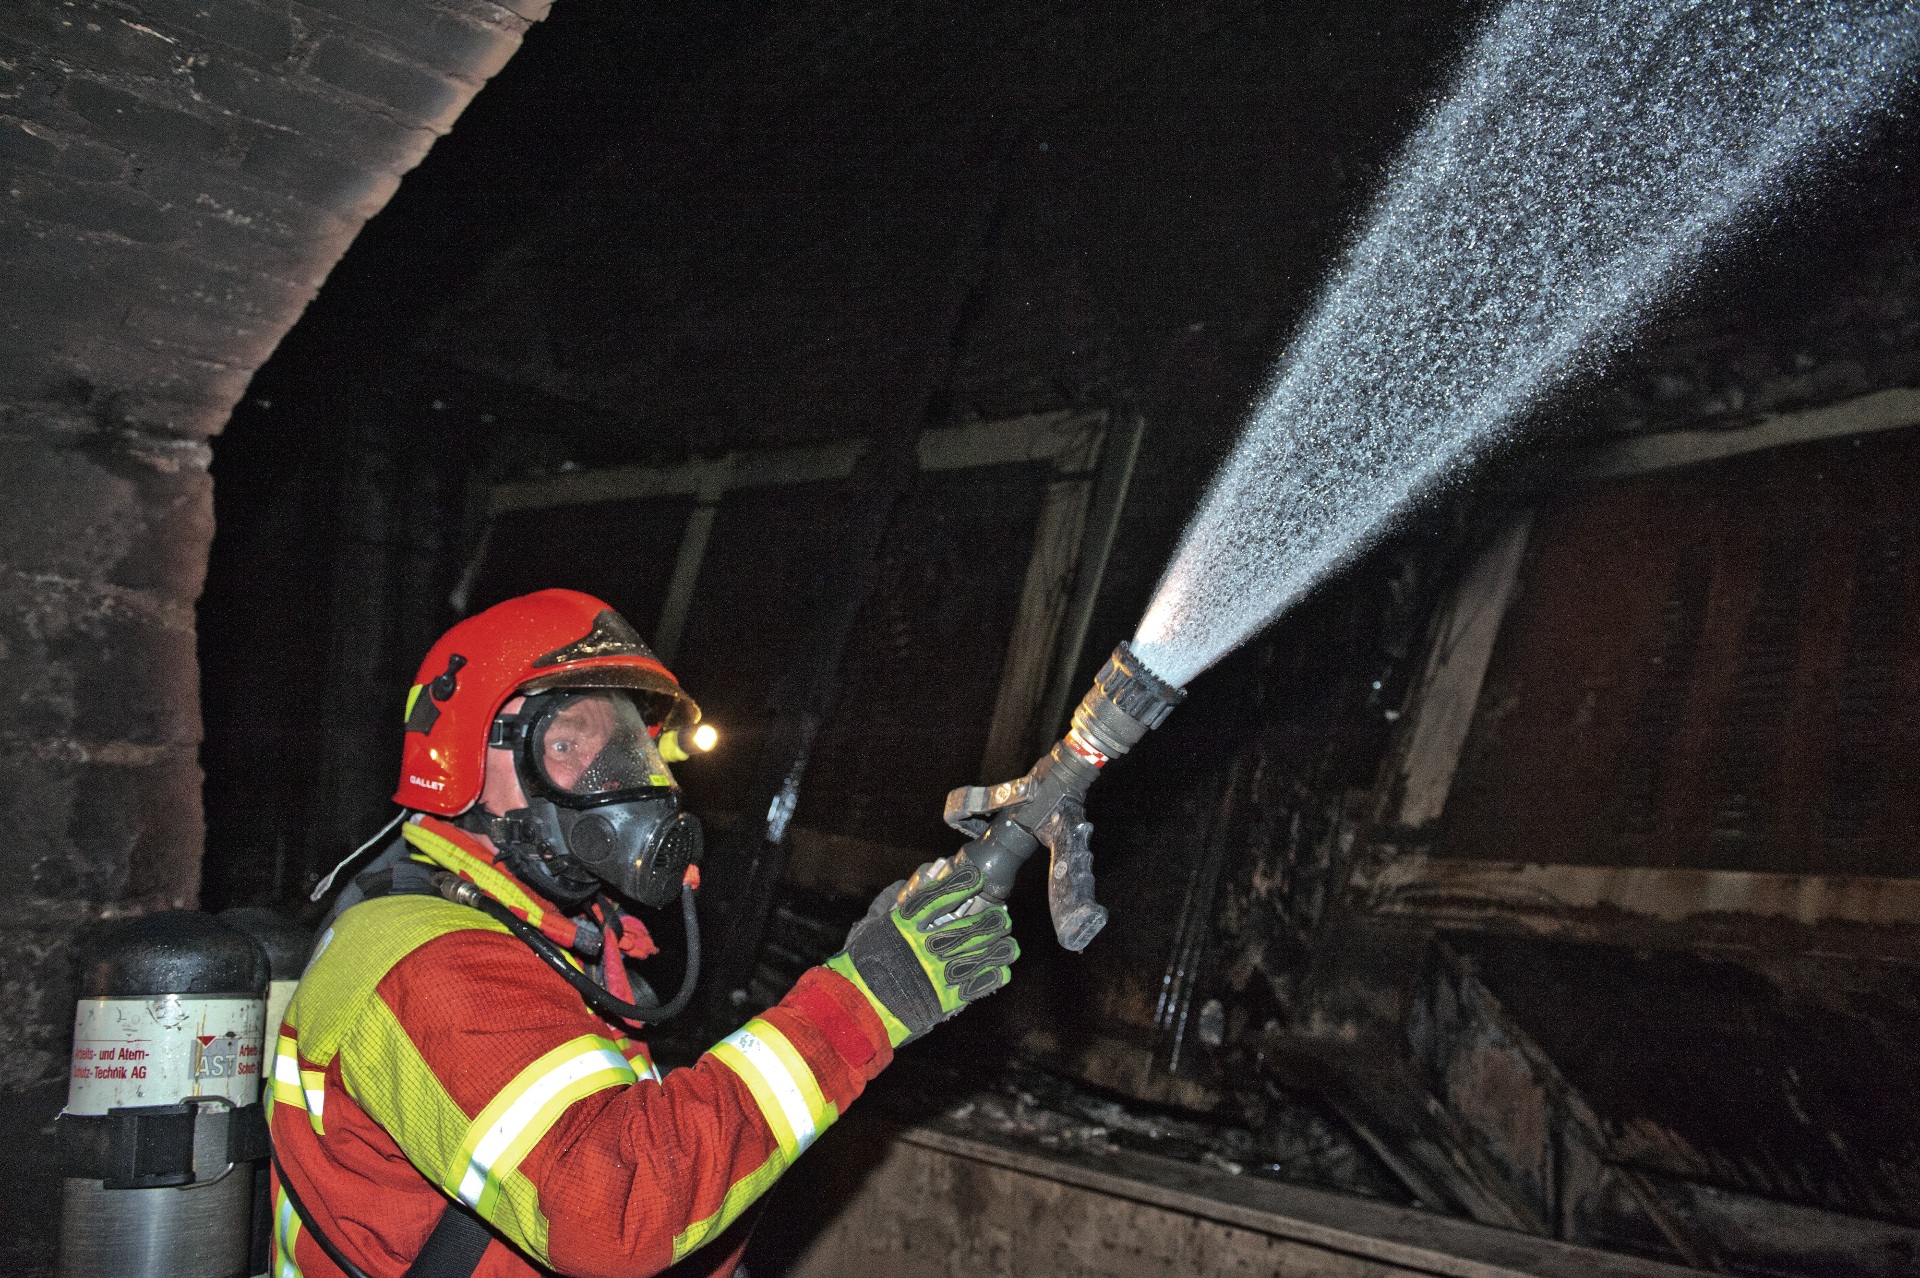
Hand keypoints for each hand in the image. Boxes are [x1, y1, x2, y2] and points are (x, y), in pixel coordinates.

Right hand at [826, 859, 1017, 1045]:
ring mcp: (933, 974)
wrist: (853, 1010)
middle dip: (988, 922)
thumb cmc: (857, 968)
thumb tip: (898, 887)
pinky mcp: (940, 1000)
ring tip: (1010, 945)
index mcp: (903, 927)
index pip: (937, 899)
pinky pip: (972, 987)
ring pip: (974, 956)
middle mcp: (922, 947)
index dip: (960, 886)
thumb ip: (885, 908)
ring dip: (996, 950)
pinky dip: (989, 978)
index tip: (977, 878)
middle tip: (1003, 918)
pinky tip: (1002, 971)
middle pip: (964, 928)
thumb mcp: (867, 930)